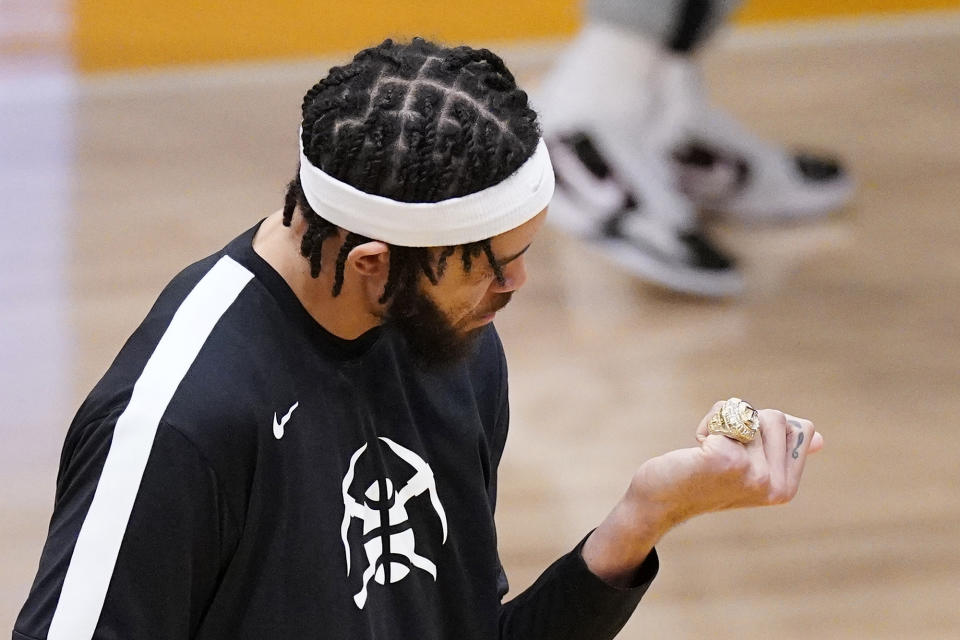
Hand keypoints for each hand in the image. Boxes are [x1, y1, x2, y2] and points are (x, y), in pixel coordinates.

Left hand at [583, 403, 822, 585]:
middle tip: (720, 452)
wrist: (659, 501)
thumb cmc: (702, 480)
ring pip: (749, 412)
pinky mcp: (727, 459)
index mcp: (785, 487)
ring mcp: (753, 474)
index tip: (741, 454)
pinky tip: (695, 452)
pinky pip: (725, 414)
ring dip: (722, 423)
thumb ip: (780, 452)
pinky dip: (706, 425)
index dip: (763, 430)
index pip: (798, 427)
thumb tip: (819, 438)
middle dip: (743, 424)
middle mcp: (774, 485)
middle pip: (775, 416)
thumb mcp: (748, 468)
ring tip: (707, 452)